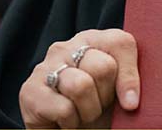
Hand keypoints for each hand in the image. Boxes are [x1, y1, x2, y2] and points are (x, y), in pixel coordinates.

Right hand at [19, 28, 140, 128]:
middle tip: (98, 106)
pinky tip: (65, 121)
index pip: (120, 43)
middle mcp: (66, 47)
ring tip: (82, 114)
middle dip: (106, 97)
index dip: (130, 77)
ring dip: (89, 111)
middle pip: (102, 67)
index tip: (131, 103)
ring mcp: (44, 66)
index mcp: (93, 39)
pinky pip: (63, 108)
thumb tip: (131, 101)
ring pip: (81, 86)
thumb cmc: (97, 109)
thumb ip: (127, 80)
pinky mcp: (29, 91)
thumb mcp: (119, 91)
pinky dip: (71, 123)